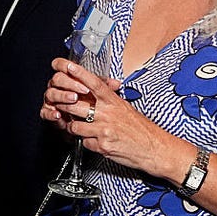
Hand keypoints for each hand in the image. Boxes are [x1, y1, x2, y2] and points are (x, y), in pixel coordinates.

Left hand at [41, 57, 166, 175]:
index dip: (79, 74)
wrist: (155, 149)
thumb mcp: (126, 109)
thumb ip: (110, 100)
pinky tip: (95, 141)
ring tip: (80, 127)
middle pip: (75, 104)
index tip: (67, 66)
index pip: (94, 83)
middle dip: (64, 105)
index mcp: (114, 102)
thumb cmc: (142, 130)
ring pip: (75, 126)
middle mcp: (108, 114)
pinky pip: (84, 143)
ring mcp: (104, 130)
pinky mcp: (102, 146)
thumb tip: (97, 92)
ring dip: (74, 127)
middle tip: (61, 104)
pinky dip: (87, 143)